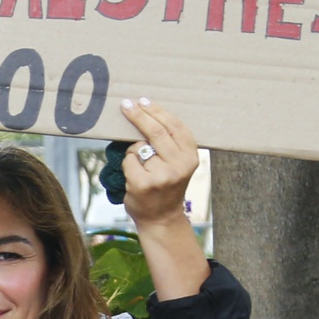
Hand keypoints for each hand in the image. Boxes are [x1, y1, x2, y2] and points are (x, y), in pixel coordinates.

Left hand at [119, 98, 198, 227]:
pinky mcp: (143, 184)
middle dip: (138, 115)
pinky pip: (128, 161)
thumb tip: (147, 111)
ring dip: (134, 151)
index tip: (143, 101)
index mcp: (191, 157)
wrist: (161, 218)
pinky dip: (127, 164)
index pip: (175, 126)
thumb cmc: (167, 185)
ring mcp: (161, 176)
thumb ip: (170, 143)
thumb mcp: (178, 164)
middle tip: (126, 104)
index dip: (158, 111)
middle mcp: (179, 165)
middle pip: (156, 131)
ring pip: (138, 147)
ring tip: (142, 167)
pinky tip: (135, 176)